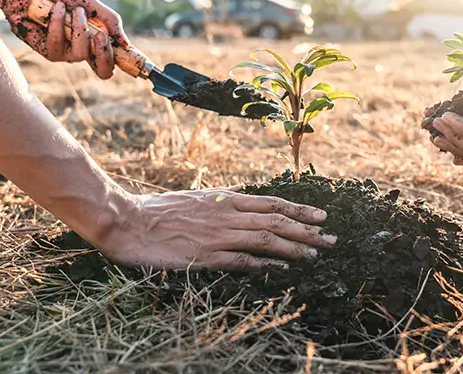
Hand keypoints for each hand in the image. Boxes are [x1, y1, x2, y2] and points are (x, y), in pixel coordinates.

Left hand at [0, 0, 129, 78]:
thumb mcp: (90, 3)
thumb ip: (109, 21)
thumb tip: (125, 44)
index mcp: (97, 39)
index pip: (116, 59)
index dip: (127, 62)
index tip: (130, 53)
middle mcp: (83, 50)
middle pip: (104, 71)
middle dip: (105, 54)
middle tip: (101, 35)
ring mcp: (66, 53)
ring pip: (82, 54)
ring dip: (79, 29)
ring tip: (72, 9)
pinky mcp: (47, 51)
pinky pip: (58, 46)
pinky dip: (58, 25)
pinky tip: (56, 9)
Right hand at [95, 186, 336, 270]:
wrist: (130, 221)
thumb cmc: (162, 209)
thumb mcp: (199, 195)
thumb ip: (225, 196)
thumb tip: (247, 193)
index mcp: (226, 199)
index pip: (272, 203)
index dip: (300, 209)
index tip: (322, 215)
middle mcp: (228, 214)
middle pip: (277, 221)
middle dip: (307, 229)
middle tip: (331, 239)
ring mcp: (218, 235)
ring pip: (265, 239)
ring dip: (294, 247)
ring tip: (315, 254)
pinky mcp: (206, 256)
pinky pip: (242, 260)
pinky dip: (264, 264)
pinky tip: (281, 269)